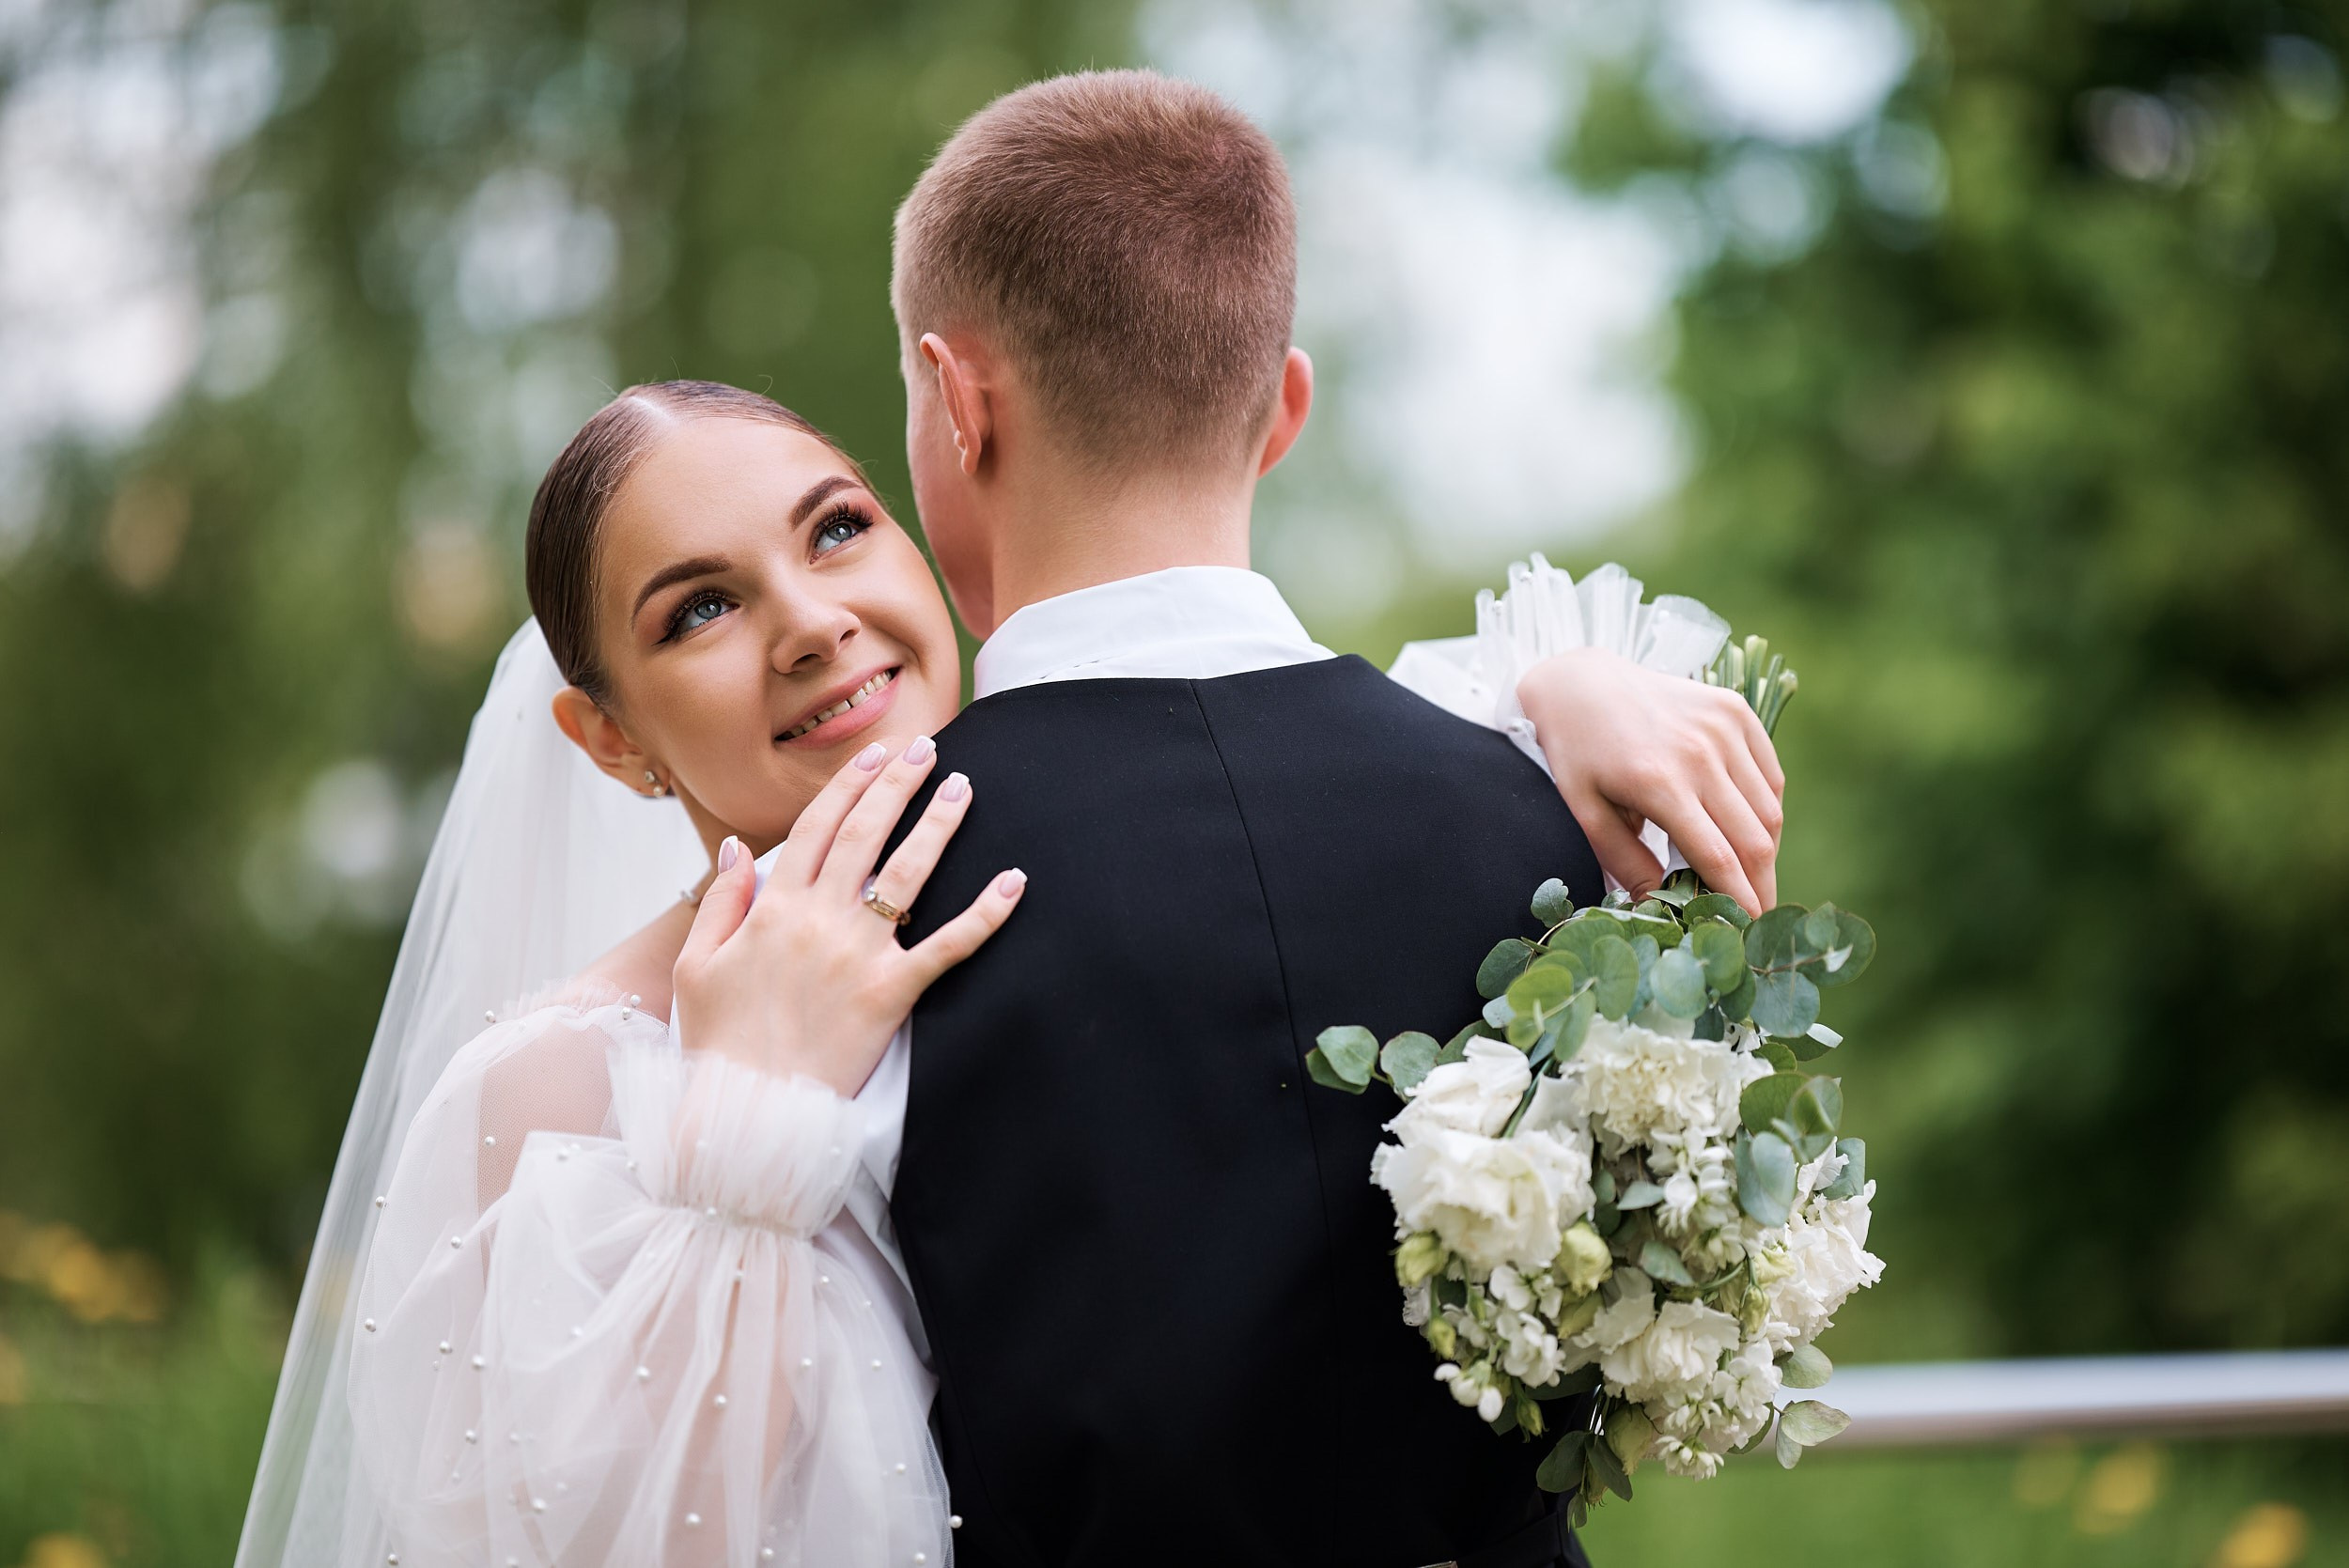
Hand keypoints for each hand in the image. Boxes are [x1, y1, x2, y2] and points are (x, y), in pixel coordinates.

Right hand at [672, 736, 1025, 1095]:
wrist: (744, 1113)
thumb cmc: (716, 1043)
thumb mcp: (697, 966)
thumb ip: (720, 903)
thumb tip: (738, 849)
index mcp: (772, 910)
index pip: (815, 830)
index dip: (846, 788)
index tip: (872, 756)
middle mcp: (818, 921)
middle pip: (865, 836)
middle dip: (897, 785)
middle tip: (926, 747)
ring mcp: (858, 955)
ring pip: (907, 874)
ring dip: (938, 825)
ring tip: (963, 788)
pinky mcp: (891, 994)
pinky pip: (947, 947)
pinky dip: (985, 914)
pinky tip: (1014, 882)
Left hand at [1516, 647, 1784, 914]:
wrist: (1580, 683)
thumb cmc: (1576, 753)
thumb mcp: (1585, 812)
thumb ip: (1624, 863)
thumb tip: (1659, 908)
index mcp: (1659, 783)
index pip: (1719, 857)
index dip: (1739, 899)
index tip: (1748, 929)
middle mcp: (1701, 753)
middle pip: (1754, 839)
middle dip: (1761, 886)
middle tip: (1759, 917)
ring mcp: (1723, 727)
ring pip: (1769, 809)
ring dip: (1766, 852)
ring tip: (1751, 878)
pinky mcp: (1735, 711)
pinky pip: (1770, 775)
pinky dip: (1767, 810)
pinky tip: (1750, 830)